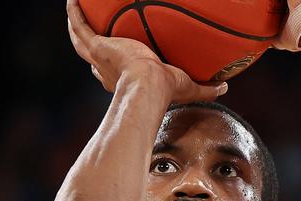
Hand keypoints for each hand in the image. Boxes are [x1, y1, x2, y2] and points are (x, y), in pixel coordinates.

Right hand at [66, 0, 226, 101]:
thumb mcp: (189, 86)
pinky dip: (75, 14)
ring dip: (77, 24)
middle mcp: (107, 70)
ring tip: (76, 9)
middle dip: (92, 45)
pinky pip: (80, 27)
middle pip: (94, 56)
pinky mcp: (97, 47)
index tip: (117, 56)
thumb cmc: (166, 91)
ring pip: (80, 39)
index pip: (112, 73)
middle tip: (94, 31)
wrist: (148, 88)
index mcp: (124, 80)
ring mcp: (100, 58)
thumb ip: (206, 87)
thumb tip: (225, 86)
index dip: (111, 67)